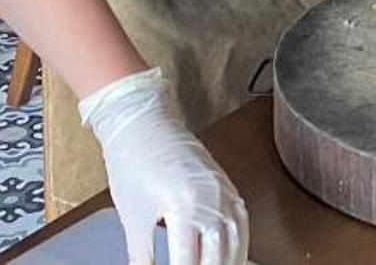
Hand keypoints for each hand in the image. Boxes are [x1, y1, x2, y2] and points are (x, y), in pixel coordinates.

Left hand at [82, 68, 247, 264]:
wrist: (141, 124)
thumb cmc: (133, 164)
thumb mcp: (133, 220)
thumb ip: (143, 259)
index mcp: (184, 207)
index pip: (189, 263)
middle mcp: (211, 199)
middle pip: (218, 256)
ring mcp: (223, 190)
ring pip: (237, 240)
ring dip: (229, 262)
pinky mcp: (226, 184)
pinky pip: (242, 220)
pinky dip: (239, 243)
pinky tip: (232, 254)